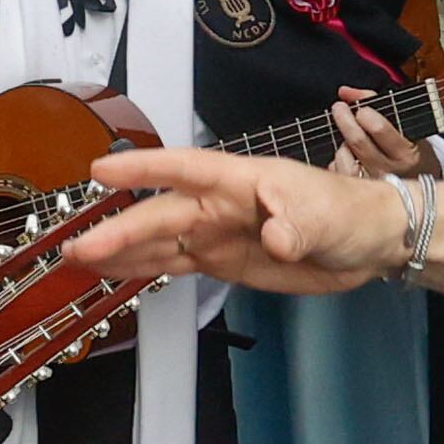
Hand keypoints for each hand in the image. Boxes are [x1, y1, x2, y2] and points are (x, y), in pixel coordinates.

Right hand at [59, 145, 405, 297]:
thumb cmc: (348, 213)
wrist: (366, 244)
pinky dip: (142, 269)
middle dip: (118, 230)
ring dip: (119, 251)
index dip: (143, 170)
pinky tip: (113, 274)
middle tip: (77, 247)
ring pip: (158, 241)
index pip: (184, 168)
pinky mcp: (220, 261)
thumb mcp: (327, 216)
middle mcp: (219, 204)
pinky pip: (174, 264)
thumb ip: (298, 225)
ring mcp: (216, 233)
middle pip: (160, 214)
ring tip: (77, 261)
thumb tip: (276, 238)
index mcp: (240, 180)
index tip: (103, 171)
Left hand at [329, 95, 435, 181]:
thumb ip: (373, 101)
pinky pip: (337, 172)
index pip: (379, 129)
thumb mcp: (403, 125)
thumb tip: (344, 91)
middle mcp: (388, 171)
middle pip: (357, 142)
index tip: (361, 109)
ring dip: (342, 143)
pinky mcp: (356, 193)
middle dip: (344, 120)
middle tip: (339, 108)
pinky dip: (337, 160)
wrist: (417, 188)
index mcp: (405, 153)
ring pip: (344, 157)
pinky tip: (346, 155)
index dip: (365, 114)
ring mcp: (371, 184)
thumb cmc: (408, 149)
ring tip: (348, 139)